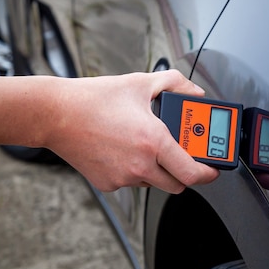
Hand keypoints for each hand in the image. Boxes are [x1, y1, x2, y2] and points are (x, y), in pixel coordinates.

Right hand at [44, 70, 219, 191]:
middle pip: (177, 185)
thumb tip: (196, 93)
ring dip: (160, 170)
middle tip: (185, 156)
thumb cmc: (95, 98)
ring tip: (148, 145)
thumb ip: (176, 84)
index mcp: (153, 141)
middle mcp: (140, 165)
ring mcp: (123, 178)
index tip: (213, 169)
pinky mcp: (108, 184)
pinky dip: (136, 171)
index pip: (192, 173)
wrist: (55, 114)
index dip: (208, 174)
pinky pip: (132, 182)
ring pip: (154, 183)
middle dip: (186, 173)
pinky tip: (125, 150)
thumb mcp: (141, 82)